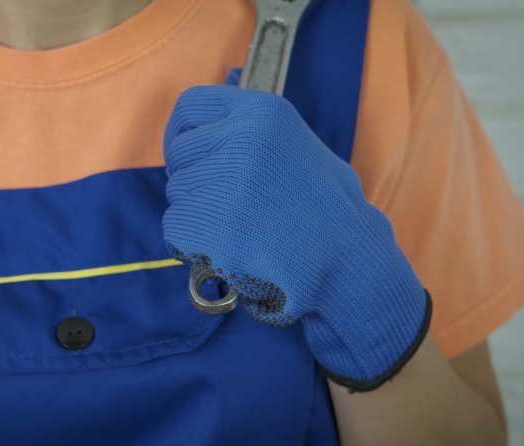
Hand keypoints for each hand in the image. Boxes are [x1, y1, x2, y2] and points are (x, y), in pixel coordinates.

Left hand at [162, 85, 430, 390]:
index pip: (190, 106)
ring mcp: (225, 182)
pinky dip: (191, 244)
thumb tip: (196, 135)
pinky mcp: (209, 225)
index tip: (188, 156)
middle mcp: (240, 139)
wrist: (349, 262)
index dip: (181, 134)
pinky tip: (230, 249)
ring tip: (242, 229)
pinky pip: (174, 229)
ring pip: (176, 196)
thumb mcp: (294, 145)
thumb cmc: (325, 209)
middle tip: (229, 206)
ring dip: (196, 216)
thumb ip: (248, 134)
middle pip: (179, 155)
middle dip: (193, 182)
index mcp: (262, 112)